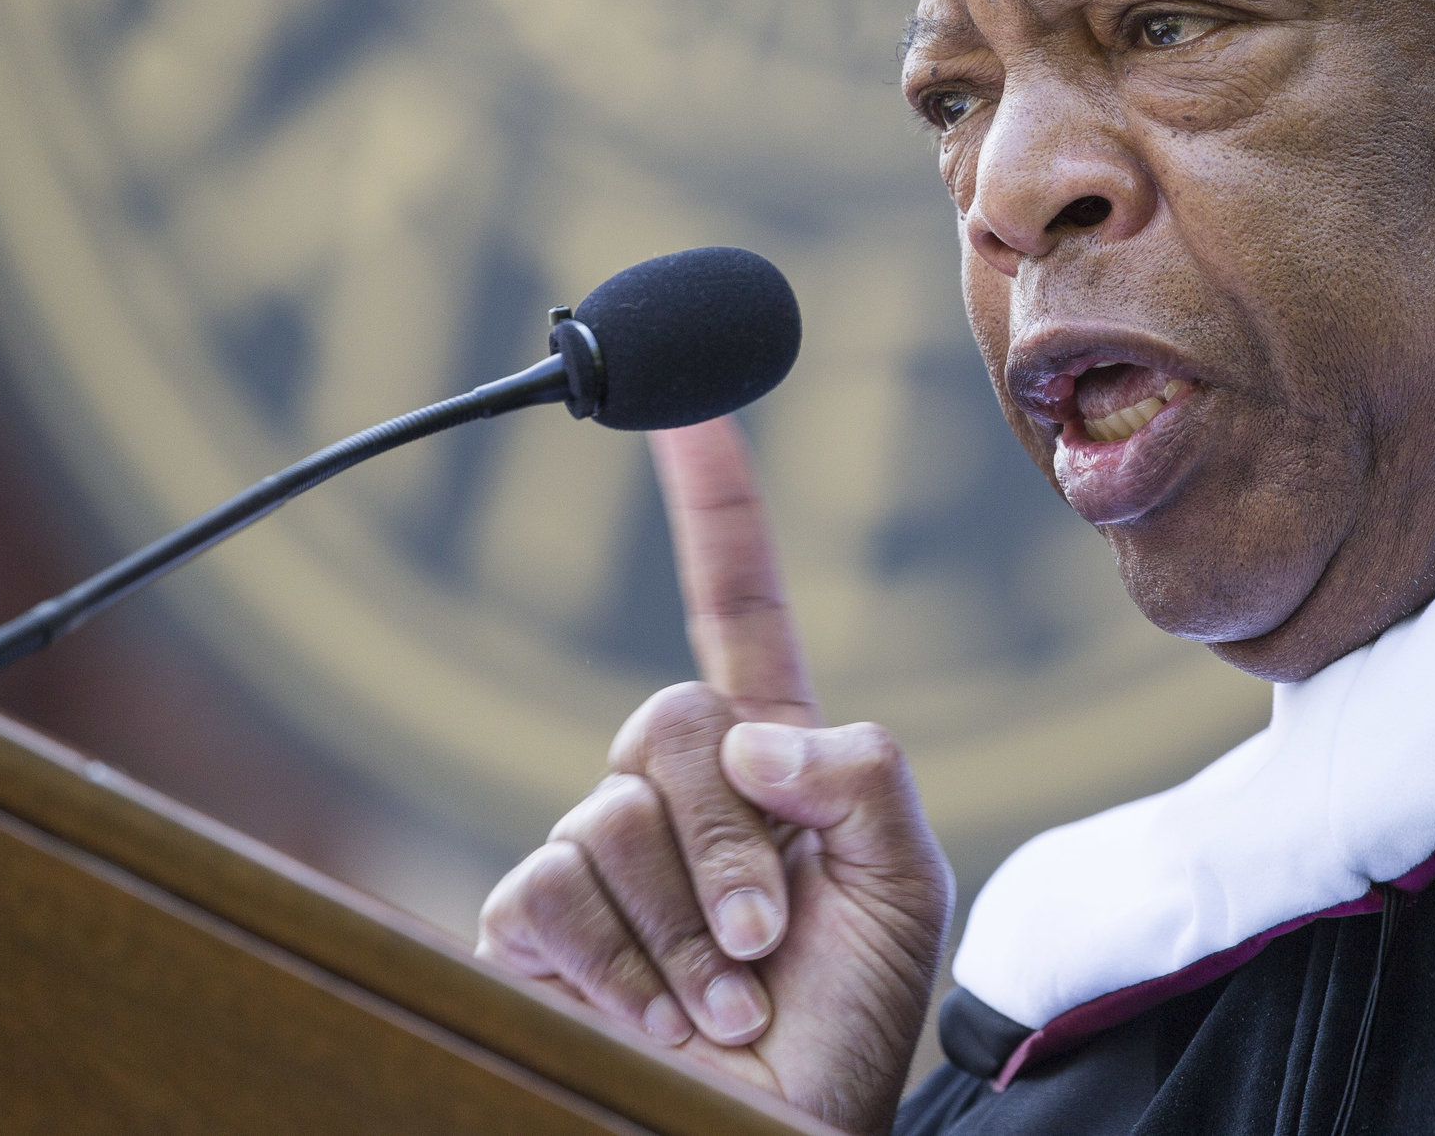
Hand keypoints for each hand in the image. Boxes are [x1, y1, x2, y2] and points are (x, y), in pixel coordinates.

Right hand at [477, 418, 952, 1135]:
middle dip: (733, 849)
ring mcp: (596, 855)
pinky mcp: (530, 925)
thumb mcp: (903, 891)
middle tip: (771, 950)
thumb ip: (863, 777)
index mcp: (770, 764)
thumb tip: (750, 735)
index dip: (715, 512)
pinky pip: (552, 889)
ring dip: (689, 933)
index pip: (735, 609)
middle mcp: (673, 792)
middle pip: (669, 722)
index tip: (690, 409)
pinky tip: (659, 1019)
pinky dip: (626, 966)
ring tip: (726, 1005)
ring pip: (610, 815)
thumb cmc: (848, 1025)